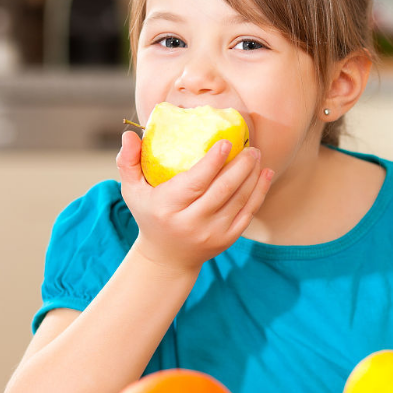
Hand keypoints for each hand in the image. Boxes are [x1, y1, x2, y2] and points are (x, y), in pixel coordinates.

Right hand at [116, 130, 272, 272]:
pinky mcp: (228, 239)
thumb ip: (127, 162)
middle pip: (223, 189)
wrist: (168, 257)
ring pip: (239, 199)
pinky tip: (265, 174)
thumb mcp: (132, 191)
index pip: (196, 182)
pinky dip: (259, 192)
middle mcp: (192, 222)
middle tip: (251, 146)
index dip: (214, 161)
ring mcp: (212, 233)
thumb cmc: (151, 215)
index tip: (227, 142)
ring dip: (252, 175)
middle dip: (241, 165)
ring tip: (257, 155)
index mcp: (168, 207)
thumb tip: (129, 134)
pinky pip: (249, 213)